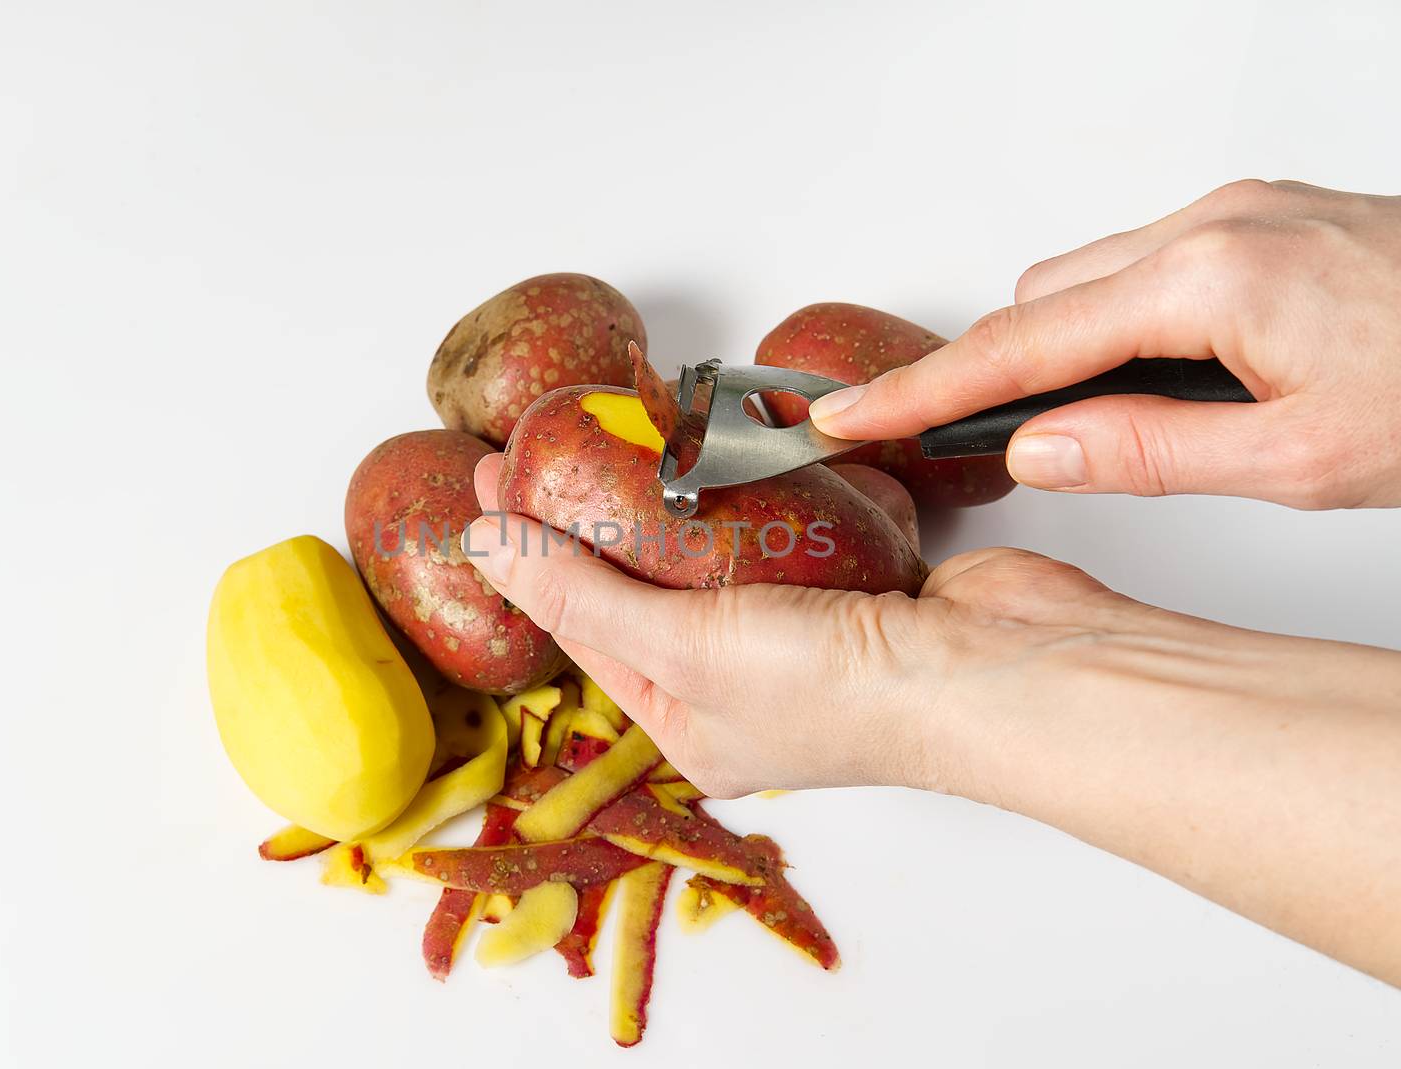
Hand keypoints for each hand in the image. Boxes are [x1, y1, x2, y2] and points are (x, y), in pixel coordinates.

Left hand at [467, 453, 1113, 796]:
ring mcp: (799, 626)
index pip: (583, 627)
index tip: (492, 475)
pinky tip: (712, 432)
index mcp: (691, 726)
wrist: (1007, 670)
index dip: (530, 552)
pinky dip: (746, 478)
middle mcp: (739, 682)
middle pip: (640, 580)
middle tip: (543, 435)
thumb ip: (585, 594)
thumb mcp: (686, 648)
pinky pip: (777, 518)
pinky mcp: (852, 571)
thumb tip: (485, 544)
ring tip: (616, 420)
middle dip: (589, 509)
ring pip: (708, 543)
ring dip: (666, 486)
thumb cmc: (851, 693)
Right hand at [808, 180, 1400, 508]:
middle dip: (994, 369)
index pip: (1023, 346)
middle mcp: (1219, 225)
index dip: (924, 390)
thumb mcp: (1304, 460)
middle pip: (1044, 296)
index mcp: (1212, 280)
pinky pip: (1150, 265)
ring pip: (1094, 278)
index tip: (852, 414)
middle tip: (961, 446)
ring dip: (1064, 349)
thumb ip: (1150, 452)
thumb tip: (1038, 448)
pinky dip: (1121, 325)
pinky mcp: (1272, 222)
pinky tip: (1154, 384)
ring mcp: (1247, 213)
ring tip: (1084, 433)